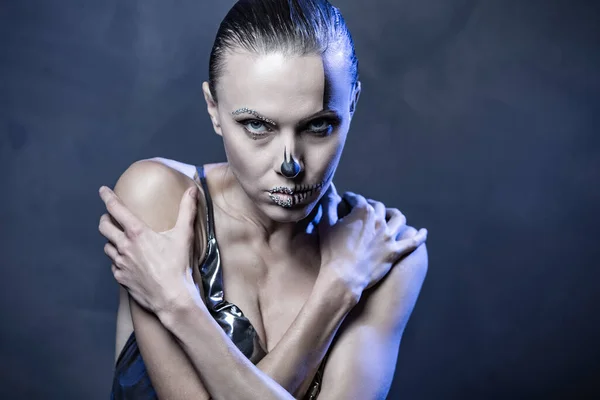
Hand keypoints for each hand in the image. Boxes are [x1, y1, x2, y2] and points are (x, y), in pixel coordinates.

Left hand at [98, 185, 199, 313]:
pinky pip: (114, 265)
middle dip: (105, 219)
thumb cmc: (178, 265)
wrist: (171, 297)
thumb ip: (187, 210)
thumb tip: (192, 190)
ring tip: (120, 240)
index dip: (107, 197)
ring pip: (107, 246)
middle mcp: (124, 246)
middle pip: (104, 227)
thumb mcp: (184, 235)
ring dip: (111, 241)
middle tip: (111, 217)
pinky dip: (118, 260)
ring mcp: (120, 263)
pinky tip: (128, 261)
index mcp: (137, 233)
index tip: (102, 191)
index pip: (115, 209)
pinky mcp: (120, 278)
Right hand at [317, 185, 426, 300]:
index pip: (357, 199)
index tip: (346, 199)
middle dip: (371, 205)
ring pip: (398, 219)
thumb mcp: (326, 225)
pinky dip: (419, 236)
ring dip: (394, 215)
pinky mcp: (395, 252)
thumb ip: (329, 204)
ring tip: (391, 215)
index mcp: (363, 212)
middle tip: (365, 208)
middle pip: (378, 207)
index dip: (350, 198)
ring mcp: (389, 237)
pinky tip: (423, 232)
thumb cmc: (332, 251)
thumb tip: (331, 190)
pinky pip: (412, 242)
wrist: (344, 276)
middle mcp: (379, 221)